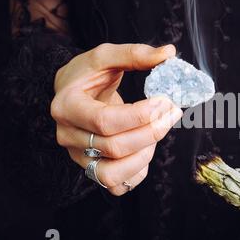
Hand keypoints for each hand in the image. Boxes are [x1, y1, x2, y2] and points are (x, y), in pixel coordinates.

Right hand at [51, 43, 182, 195]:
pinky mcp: (91, 170)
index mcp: (67, 106)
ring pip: (113, 174)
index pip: (106, 121)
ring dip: (144, 155)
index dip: (141, 115)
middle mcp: (68, 136)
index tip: (165, 101)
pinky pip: (116, 186)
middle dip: (152, 132)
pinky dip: (137, 172)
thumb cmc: (88, 76)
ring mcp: (78, 157)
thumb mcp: (105, 57)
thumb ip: (134, 54)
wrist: (71, 94)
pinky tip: (146, 149)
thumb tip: (168, 53)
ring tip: (156, 132)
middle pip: (114, 148)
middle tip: (173, 113)